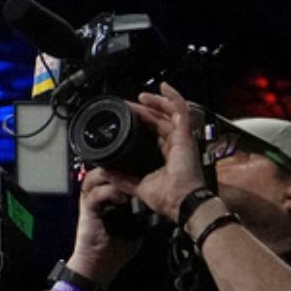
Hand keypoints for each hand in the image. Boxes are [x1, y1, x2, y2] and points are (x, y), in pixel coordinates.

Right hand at [68, 165, 143, 284]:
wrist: (97, 266)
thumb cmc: (114, 252)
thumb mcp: (133, 232)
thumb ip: (140, 218)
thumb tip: (155, 211)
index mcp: (106, 202)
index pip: (110, 178)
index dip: (120, 171)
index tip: (136, 169)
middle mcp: (95, 198)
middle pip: (100, 172)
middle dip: (114, 168)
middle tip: (130, 170)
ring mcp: (89, 203)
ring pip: (94, 178)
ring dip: (110, 177)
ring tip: (125, 182)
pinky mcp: (86, 211)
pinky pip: (95, 195)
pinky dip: (108, 193)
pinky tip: (121, 198)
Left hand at [120, 81, 207, 222]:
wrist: (181, 202)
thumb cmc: (167, 198)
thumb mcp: (138, 186)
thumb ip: (122, 178)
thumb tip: (105, 171)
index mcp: (166, 155)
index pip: (154, 132)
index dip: (142, 122)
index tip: (127, 116)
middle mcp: (175, 145)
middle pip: (160, 120)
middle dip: (144, 110)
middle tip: (129, 105)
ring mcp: (181, 139)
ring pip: (169, 113)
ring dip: (155, 102)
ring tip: (141, 97)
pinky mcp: (185, 135)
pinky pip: (181, 111)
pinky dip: (173, 98)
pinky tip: (164, 88)